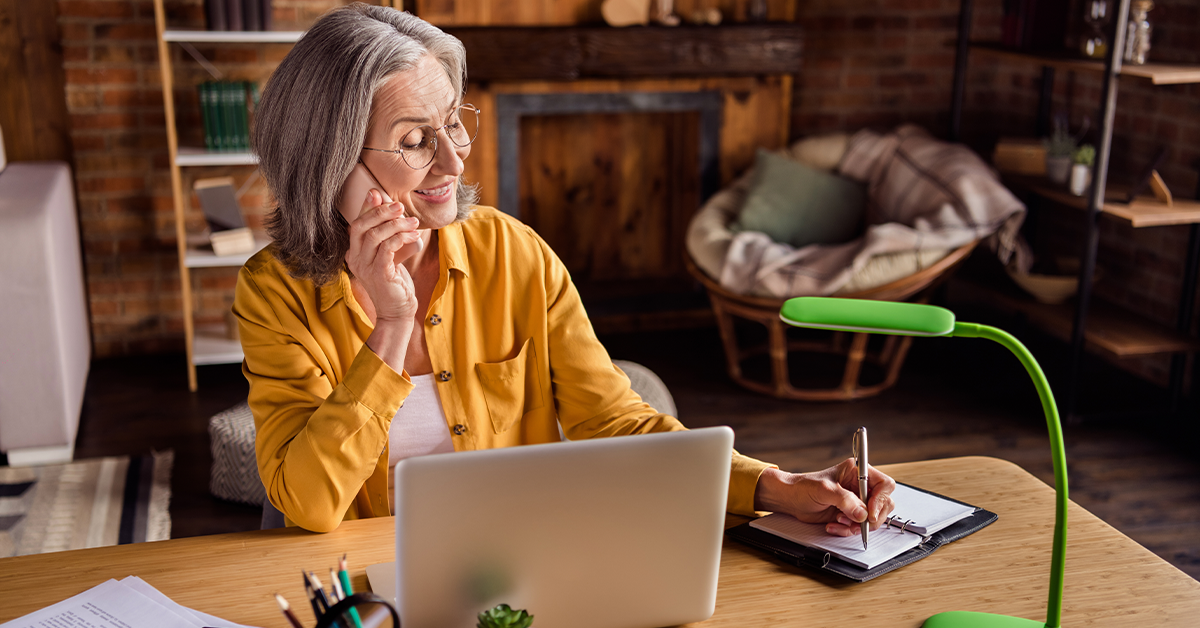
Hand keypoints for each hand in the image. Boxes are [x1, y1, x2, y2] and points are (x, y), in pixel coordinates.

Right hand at [344, 189, 423, 323]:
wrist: (397, 311)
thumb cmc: (395, 283)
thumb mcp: (389, 256)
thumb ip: (388, 237)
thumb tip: (394, 210)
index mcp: (354, 253)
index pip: (356, 224)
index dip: (366, 207)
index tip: (378, 193)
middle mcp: (355, 259)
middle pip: (360, 226)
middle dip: (381, 212)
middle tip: (400, 206)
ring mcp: (365, 267)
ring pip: (375, 236)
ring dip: (396, 225)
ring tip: (413, 222)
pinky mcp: (379, 274)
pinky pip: (387, 248)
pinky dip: (401, 238)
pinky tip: (414, 236)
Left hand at [753, 459, 895, 536]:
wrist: (790, 500)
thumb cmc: (803, 487)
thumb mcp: (824, 490)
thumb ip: (845, 500)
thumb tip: (863, 513)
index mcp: (857, 472)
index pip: (884, 484)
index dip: (881, 499)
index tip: (870, 512)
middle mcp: (860, 486)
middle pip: (883, 504)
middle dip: (871, 516)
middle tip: (857, 522)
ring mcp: (856, 502)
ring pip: (873, 518)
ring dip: (857, 525)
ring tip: (839, 521)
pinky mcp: (850, 515)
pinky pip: (859, 527)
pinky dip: (848, 530)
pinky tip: (834, 525)